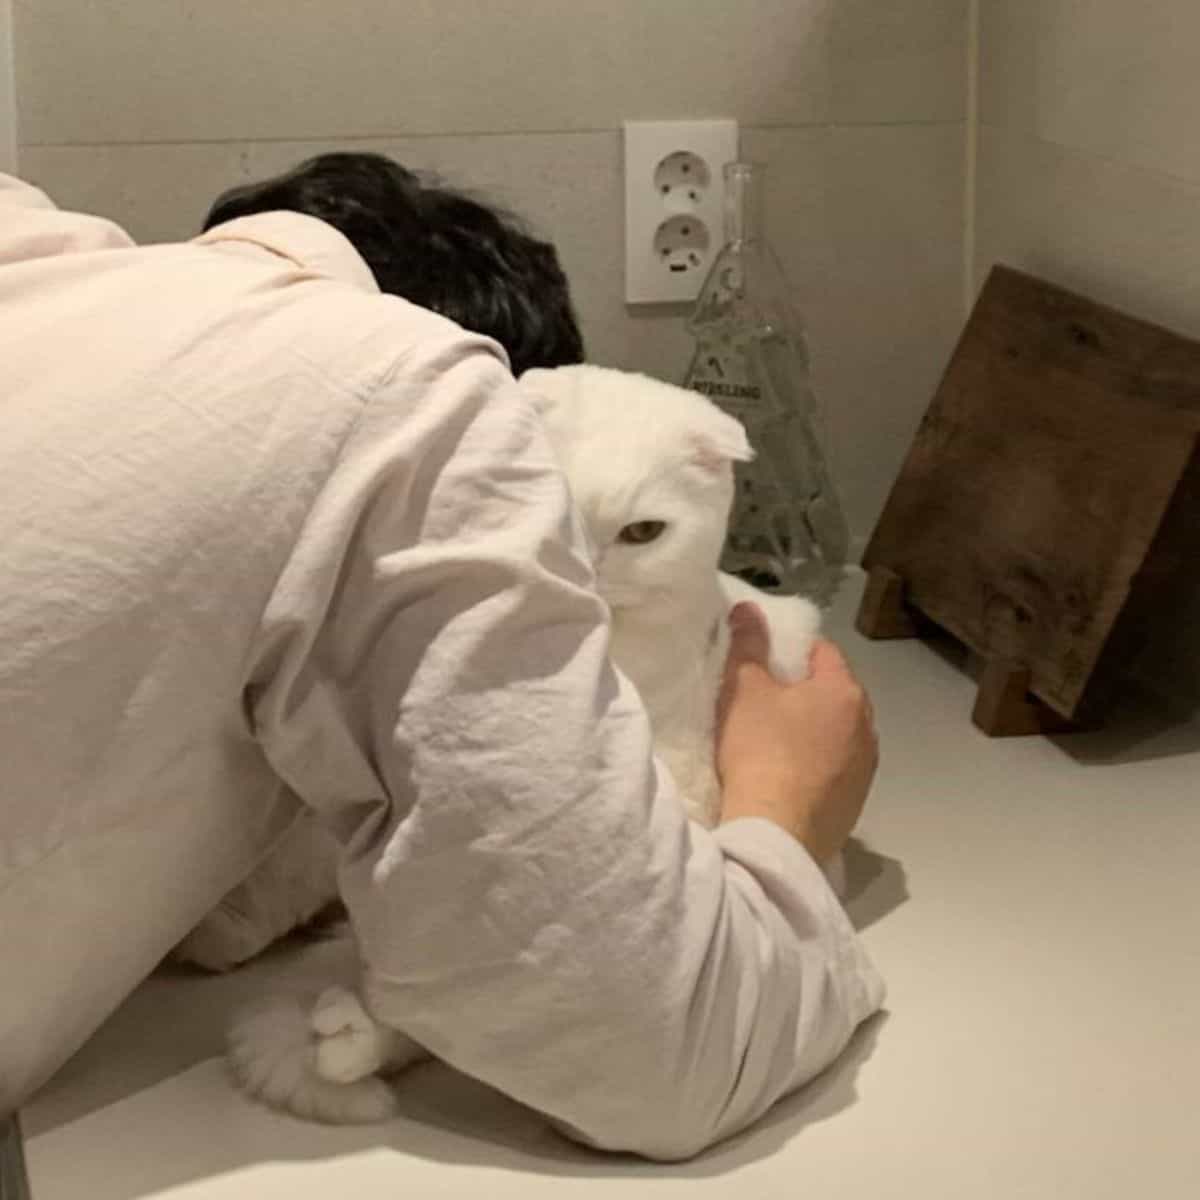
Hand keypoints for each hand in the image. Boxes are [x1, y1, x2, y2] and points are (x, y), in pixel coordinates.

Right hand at [715, 603, 877, 863]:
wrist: (775, 833)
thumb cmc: (761, 751)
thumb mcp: (744, 690)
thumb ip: (748, 645)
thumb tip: (749, 608)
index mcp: (845, 691)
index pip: (823, 651)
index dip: (792, 650)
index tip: (765, 662)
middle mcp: (867, 726)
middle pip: (834, 694)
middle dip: (806, 692)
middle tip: (765, 701)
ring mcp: (866, 768)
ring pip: (838, 734)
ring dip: (814, 732)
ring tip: (776, 743)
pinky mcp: (856, 803)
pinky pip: (836, 769)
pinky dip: (817, 766)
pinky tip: (789, 778)